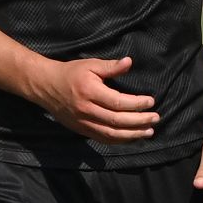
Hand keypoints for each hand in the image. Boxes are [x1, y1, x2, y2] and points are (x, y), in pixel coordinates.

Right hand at [26, 56, 159, 143]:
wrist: (45, 86)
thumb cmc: (71, 73)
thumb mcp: (90, 65)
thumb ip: (111, 66)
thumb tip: (129, 62)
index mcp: (89, 92)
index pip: (117, 102)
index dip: (136, 104)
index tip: (151, 102)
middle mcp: (86, 110)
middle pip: (116, 121)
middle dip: (139, 121)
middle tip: (156, 119)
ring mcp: (83, 123)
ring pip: (110, 134)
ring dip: (132, 135)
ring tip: (149, 132)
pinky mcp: (81, 130)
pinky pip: (102, 139)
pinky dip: (119, 140)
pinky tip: (132, 137)